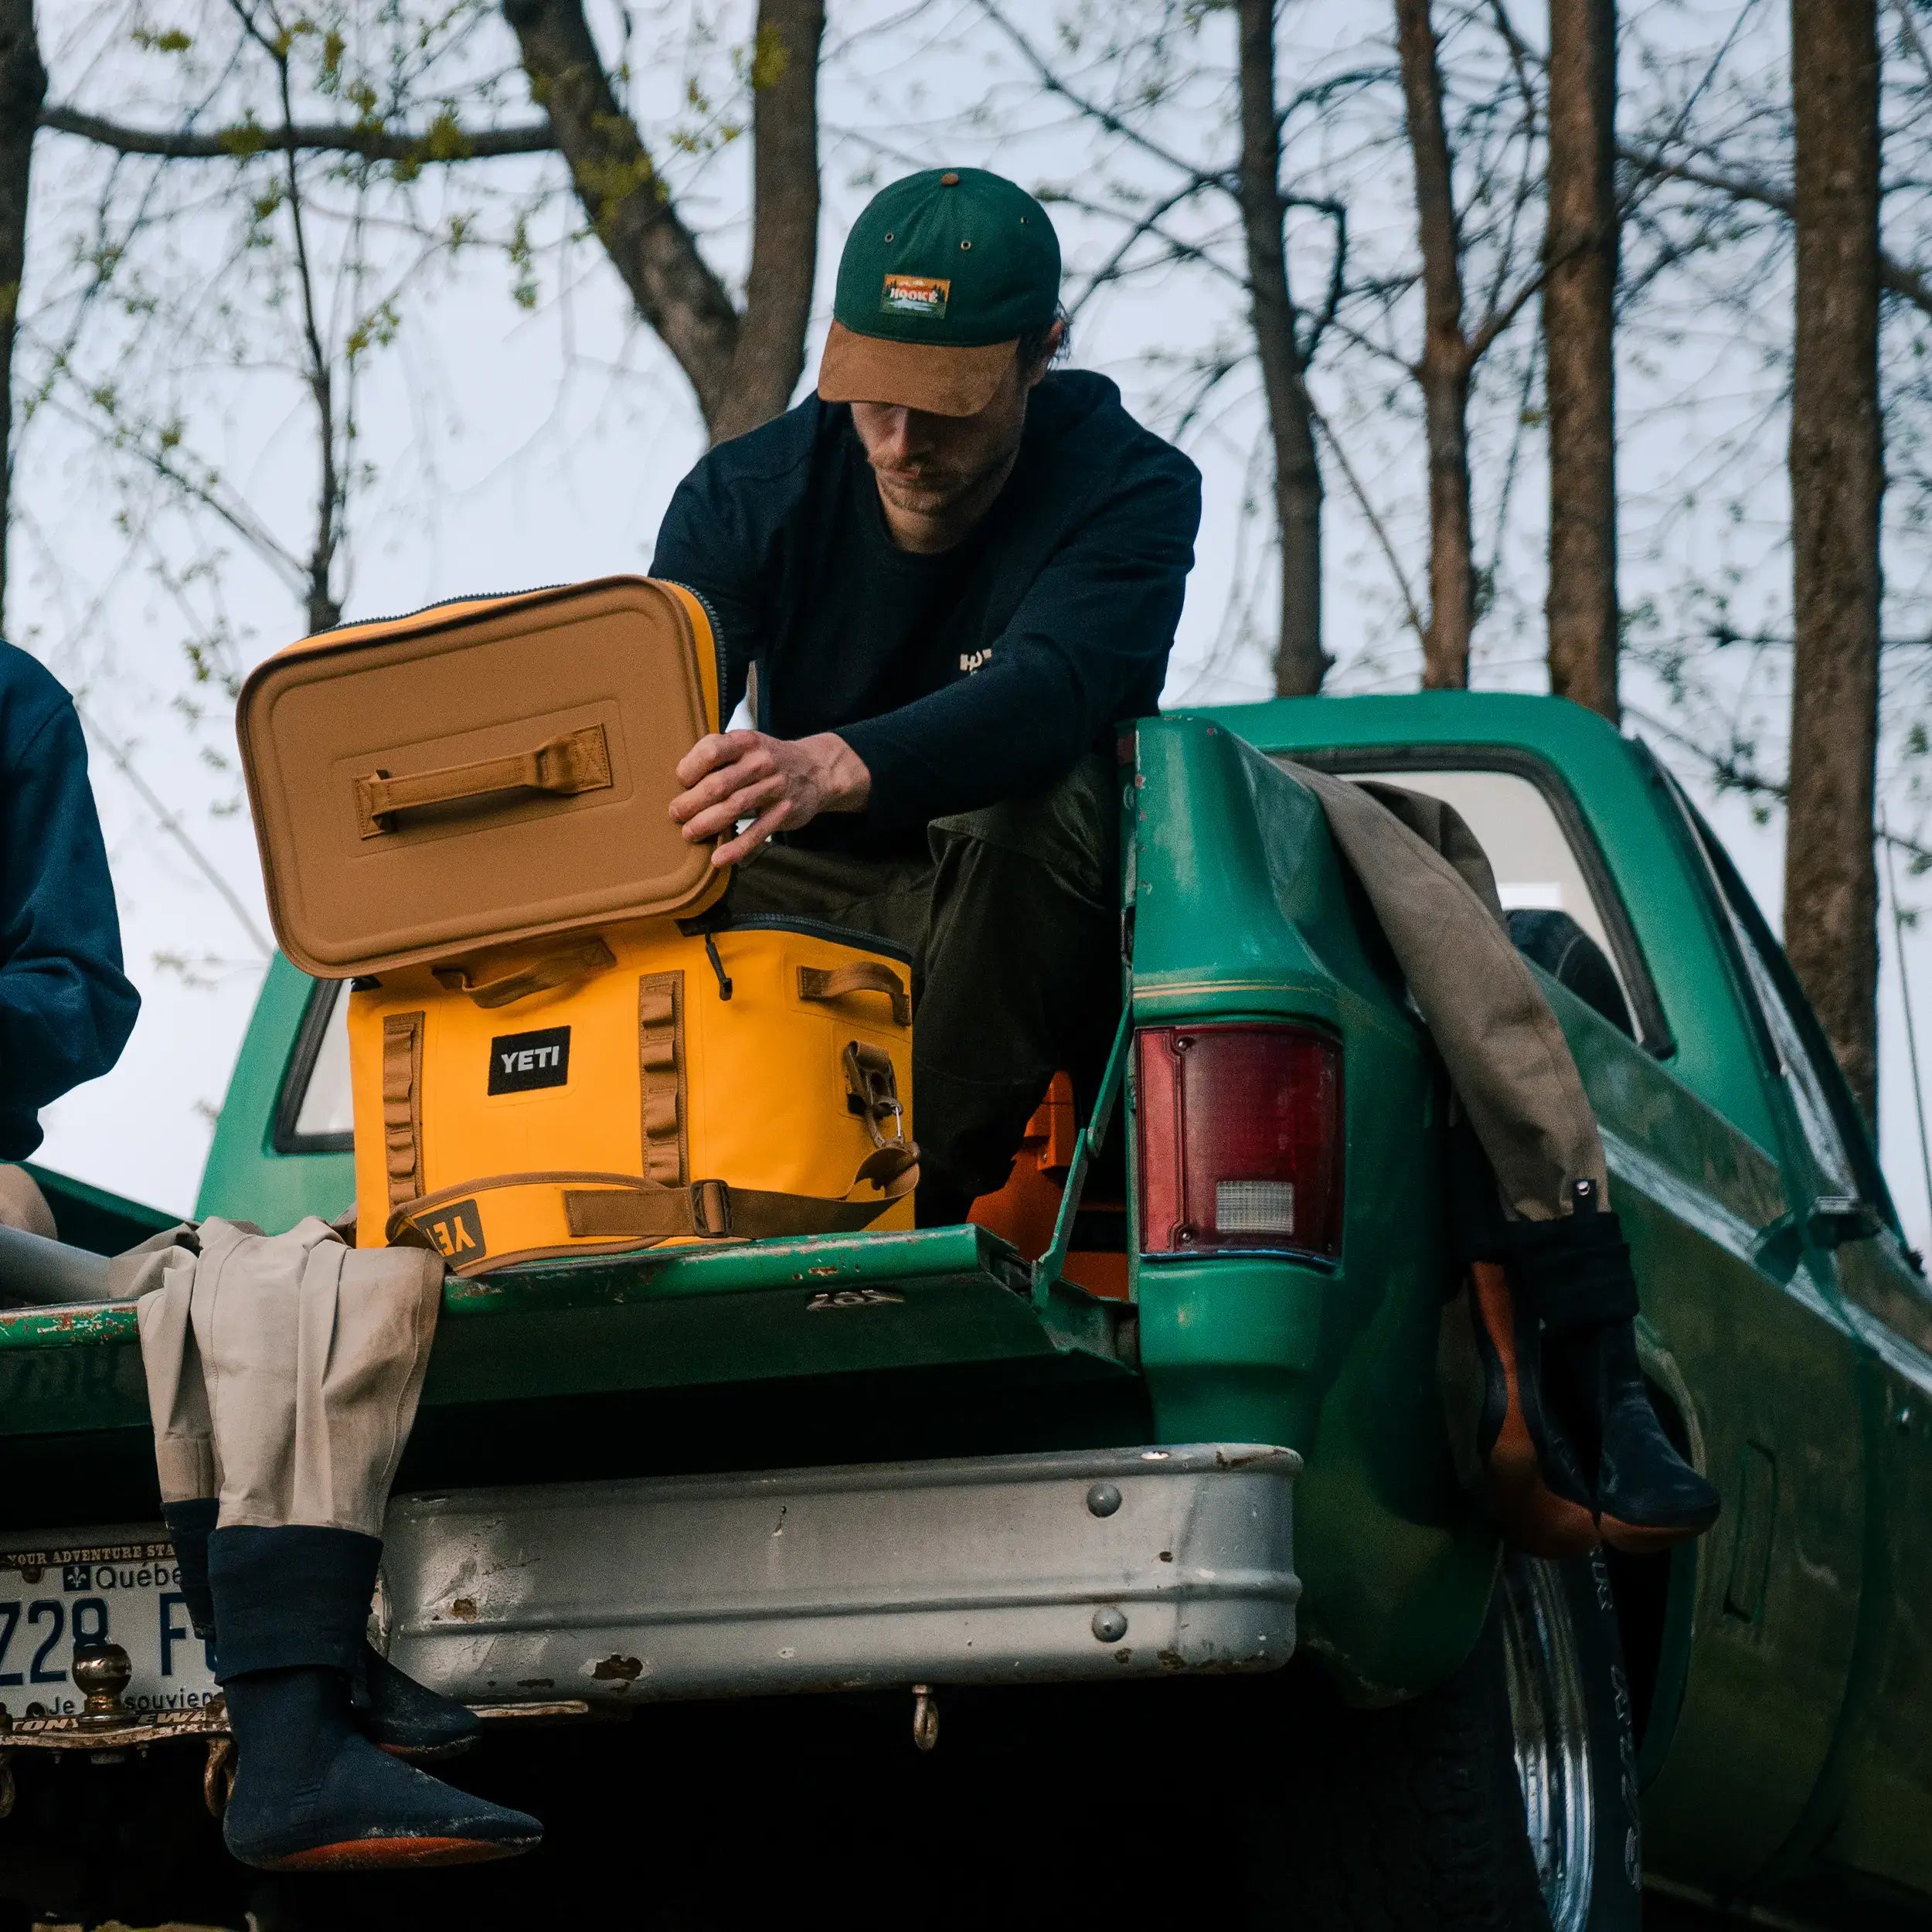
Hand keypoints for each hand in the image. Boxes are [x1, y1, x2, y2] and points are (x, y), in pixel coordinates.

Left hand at [670, 730, 871, 866]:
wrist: (817, 769)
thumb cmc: (767, 759)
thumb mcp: (746, 744)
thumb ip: (717, 754)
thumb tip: (679, 780)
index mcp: (746, 742)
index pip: (712, 751)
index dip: (690, 768)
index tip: (681, 782)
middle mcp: (761, 762)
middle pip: (719, 784)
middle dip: (691, 802)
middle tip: (676, 814)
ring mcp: (775, 788)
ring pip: (734, 808)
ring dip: (706, 824)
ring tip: (689, 833)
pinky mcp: (784, 812)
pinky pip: (757, 833)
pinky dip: (736, 848)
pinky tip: (718, 858)